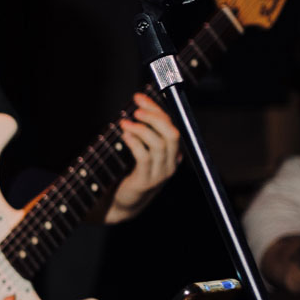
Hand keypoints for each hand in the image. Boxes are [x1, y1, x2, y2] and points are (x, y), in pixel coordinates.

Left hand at [105, 92, 180, 222]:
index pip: (172, 125)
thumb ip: (145, 131)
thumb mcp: (143, 150)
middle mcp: (172, 163)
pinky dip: (135, 143)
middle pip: (172, 134)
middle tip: (137, 110)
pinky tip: (125, 135)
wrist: (126, 201)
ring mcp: (160, 174)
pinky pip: (144, 158)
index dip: (156, 109)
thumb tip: (140, 104)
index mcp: (174, 152)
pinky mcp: (146, 181)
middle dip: (155, 118)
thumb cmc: (133, 171)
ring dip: (142, 130)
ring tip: (125, 122)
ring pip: (159, 145)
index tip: (139, 98)